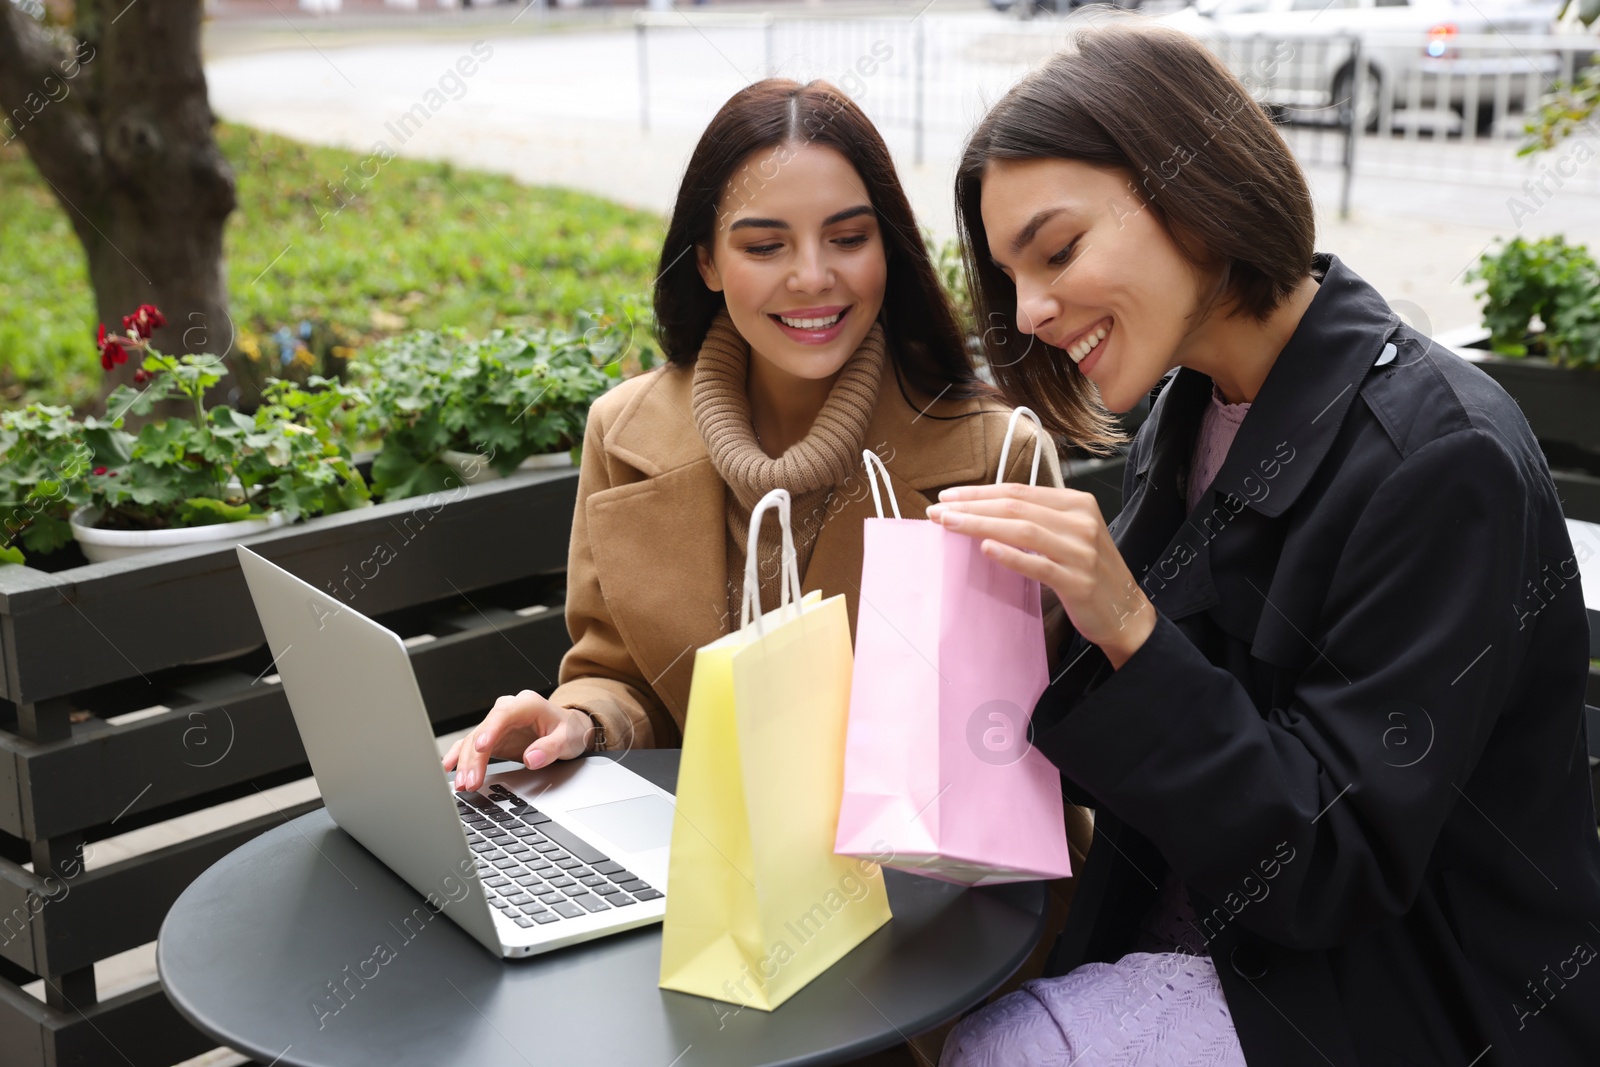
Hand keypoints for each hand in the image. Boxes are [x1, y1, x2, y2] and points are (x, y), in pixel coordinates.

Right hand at [441, 690, 595, 791]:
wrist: (569, 730)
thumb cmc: (568, 730)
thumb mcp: (567, 739)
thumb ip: (550, 748)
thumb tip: (531, 758)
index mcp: (526, 704)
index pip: (503, 715)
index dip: (490, 730)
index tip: (482, 748)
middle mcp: (507, 711)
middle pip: (484, 732)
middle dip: (475, 758)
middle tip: (472, 781)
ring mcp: (497, 725)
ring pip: (474, 741)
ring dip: (466, 763)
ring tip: (463, 784)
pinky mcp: (492, 738)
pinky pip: (471, 746)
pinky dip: (460, 756)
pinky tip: (448, 767)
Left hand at [926, 483, 1154, 668]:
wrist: (1126, 612)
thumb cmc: (1091, 573)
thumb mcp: (1070, 534)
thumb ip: (1038, 519)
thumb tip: (986, 510)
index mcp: (1077, 504)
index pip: (1019, 491)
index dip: (980, 492)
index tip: (948, 496)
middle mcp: (1081, 522)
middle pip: (1017, 507)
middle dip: (972, 506)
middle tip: (937, 510)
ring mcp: (1081, 552)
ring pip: (1023, 531)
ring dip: (981, 525)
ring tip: (950, 525)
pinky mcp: (1078, 582)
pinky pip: (1039, 565)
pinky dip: (1011, 555)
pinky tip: (986, 548)